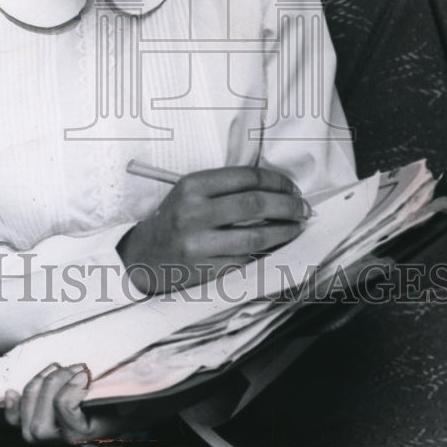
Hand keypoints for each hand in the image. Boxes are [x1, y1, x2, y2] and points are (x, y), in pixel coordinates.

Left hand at [4, 362, 123, 444]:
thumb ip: (120, 395)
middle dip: (54, 383)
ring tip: (56, 369)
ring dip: (38, 385)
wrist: (114, 418)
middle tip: (73, 367)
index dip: (71, 387)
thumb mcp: (126, 404)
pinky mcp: (34, 425)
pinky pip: (15, 422)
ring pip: (26, 416)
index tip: (85, 373)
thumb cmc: (120, 409)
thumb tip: (122, 394)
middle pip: (41, 420)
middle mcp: (60, 441)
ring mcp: (44, 436)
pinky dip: (13, 406)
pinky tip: (14, 392)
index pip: (64, 410)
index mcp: (82, 437)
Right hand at [117, 165, 311, 292]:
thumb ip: (224, 188)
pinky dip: (269, 253)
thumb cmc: (174, 219)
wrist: (143, 256)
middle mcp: (194, 212)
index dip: (276, 181)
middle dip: (287, 205)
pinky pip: (247, 260)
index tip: (292, 187)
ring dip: (285, 230)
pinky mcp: (206, 269)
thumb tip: (274, 189)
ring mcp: (200, 243)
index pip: (245, 177)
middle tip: (304, 208)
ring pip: (256, 235)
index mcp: (192, 186)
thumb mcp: (189, 193)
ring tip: (298, 226)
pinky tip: (279, 247)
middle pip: (255, 204)